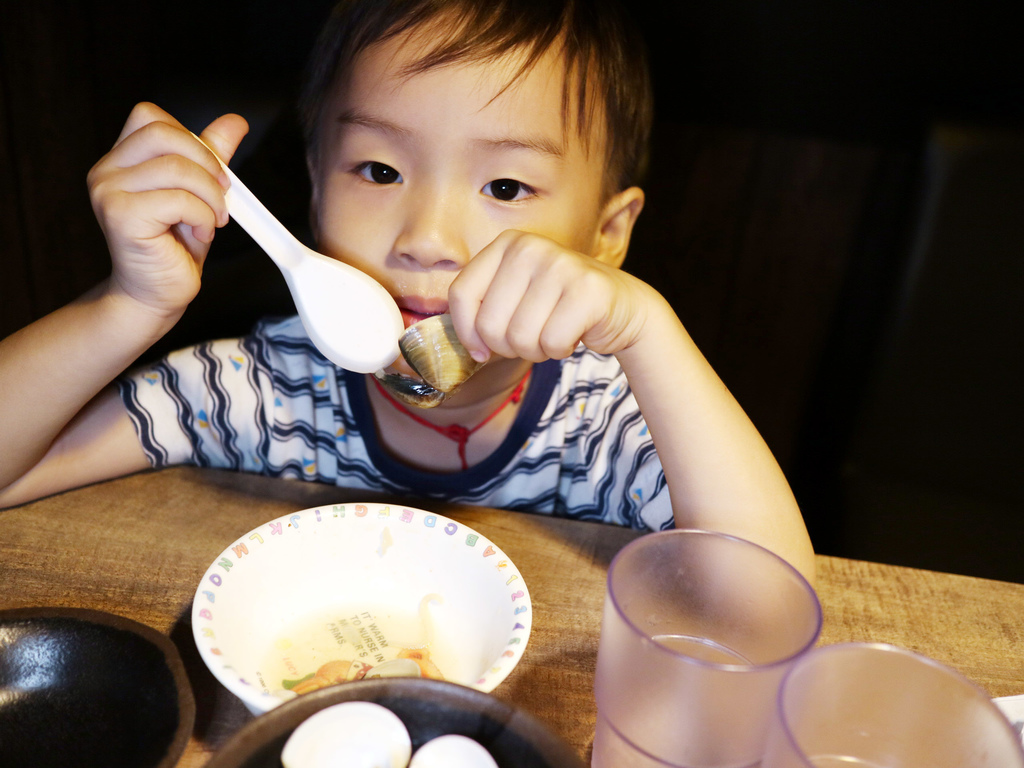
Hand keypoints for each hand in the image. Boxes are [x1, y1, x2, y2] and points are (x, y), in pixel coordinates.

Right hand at [87, 102, 248, 317]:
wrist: (156, 294)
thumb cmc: (174, 246)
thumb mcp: (199, 193)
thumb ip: (211, 156)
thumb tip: (235, 122)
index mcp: (122, 159)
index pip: (151, 116)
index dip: (190, 139)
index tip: (213, 171)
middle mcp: (107, 171)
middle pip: (162, 133)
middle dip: (206, 162)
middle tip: (222, 195)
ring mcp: (108, 192)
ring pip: (176, 168)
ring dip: (210, 198)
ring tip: (213, 221)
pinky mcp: (120, 216)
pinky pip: (178, 200)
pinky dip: (202, 217)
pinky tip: (200, 234)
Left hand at [447, 230, 654, 362]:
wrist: (622, 306)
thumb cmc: (559, 308)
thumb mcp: (515, 297)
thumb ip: (484, 311)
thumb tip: (468, 348)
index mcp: (506, 244)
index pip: (461, 294)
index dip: (467, 333)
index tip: (481, 350)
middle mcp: (530, 247)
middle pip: (489, 325)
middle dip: (508, 347)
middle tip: (532, 337)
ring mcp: (560, 265)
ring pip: (520, 338)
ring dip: (536, 350)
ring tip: (553, 332)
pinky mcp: (587, 289)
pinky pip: (552, 342)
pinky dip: (560, 350)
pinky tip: (574, 333)